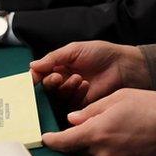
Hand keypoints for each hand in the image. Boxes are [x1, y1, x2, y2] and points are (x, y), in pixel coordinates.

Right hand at [30, 41, 149, 106]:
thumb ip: (53, 57)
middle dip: (50, 82)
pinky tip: (85, 85)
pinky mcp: (81, 105)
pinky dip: (74, 95)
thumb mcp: (75, 50)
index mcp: (61, 66)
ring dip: (64, 87)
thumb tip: (32, 66)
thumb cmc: (102, 54)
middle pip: (46, 88)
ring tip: (78, 78)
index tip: (33, 78)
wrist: (123, 65)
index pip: (41, 74)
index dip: (36, 77)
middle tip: (58, 77)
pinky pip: (70, 105)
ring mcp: (72, 94)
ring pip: (57, 97)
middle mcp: (64, 81)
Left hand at [42, 89, 155, 155]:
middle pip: (85, 147)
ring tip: (128, 131)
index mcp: (98, 132)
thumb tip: (73, 119)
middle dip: (92, 136)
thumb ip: (92, 109)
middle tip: (112, 123)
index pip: (64, 140)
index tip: (46, 139)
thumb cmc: (155, 108)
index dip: (53, 140)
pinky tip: (135, 144)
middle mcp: (103, 154)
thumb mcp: (121, 97)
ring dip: (105, 147)